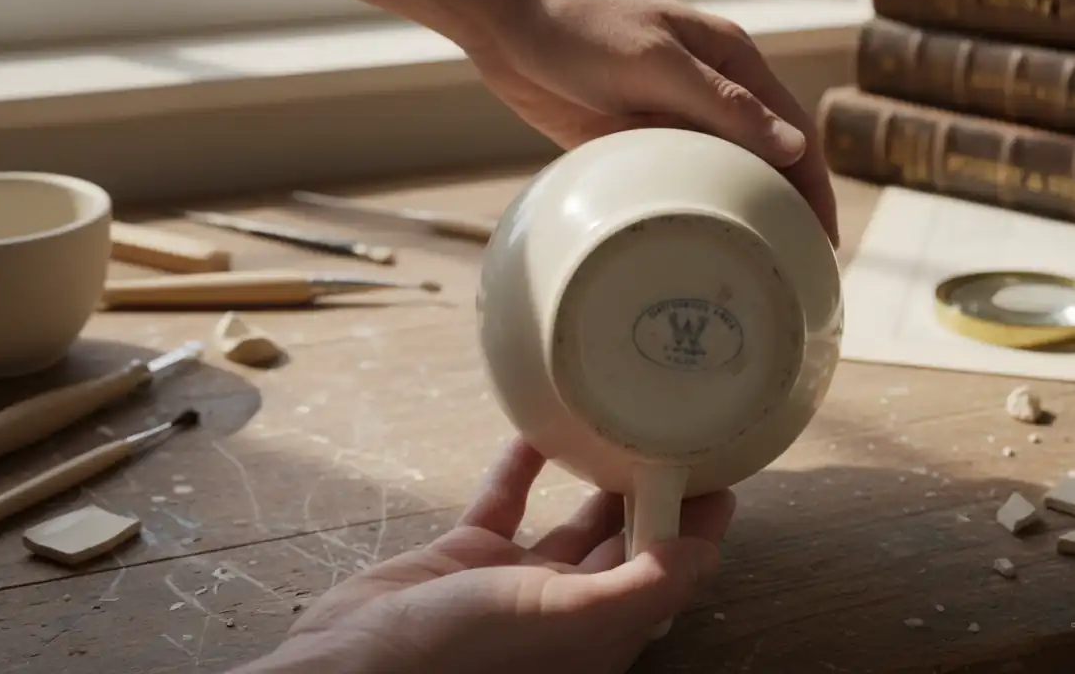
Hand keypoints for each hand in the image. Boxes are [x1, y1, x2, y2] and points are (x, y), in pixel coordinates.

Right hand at [234, 438, 735, 673]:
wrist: (350, 667)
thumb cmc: (460, 657)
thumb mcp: (564, 620)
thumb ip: (639, 587)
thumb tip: (706, 552)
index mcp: (599, 634)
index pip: (669, 574)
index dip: (698, 528)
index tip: (723, 472)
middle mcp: (564, 610)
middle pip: (628, 544)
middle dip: (656, 495)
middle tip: (678, 433)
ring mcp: (514, 583)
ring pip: (572, 521)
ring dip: (598, 477)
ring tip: (624, 425)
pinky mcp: (465, 557)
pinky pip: (504, 501)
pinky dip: (521, 465)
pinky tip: (537, 428)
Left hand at [468, 0, 839, 245]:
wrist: (504, 14)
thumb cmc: (582, 21)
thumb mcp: (656, 62)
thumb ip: (722, 104)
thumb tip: (792, 146)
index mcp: (732, 63)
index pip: (793, 133)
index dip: (815, 189)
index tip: (824, 243)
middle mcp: (708, 93)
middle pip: (762, 162)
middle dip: (783, 212)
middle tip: (791, 272)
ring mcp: (669, 118)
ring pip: (717, 177)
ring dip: (733, 217)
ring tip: (746, 270)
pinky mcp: (629, 139)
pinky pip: (669, 182)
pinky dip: (683, 211)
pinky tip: (686, 247)